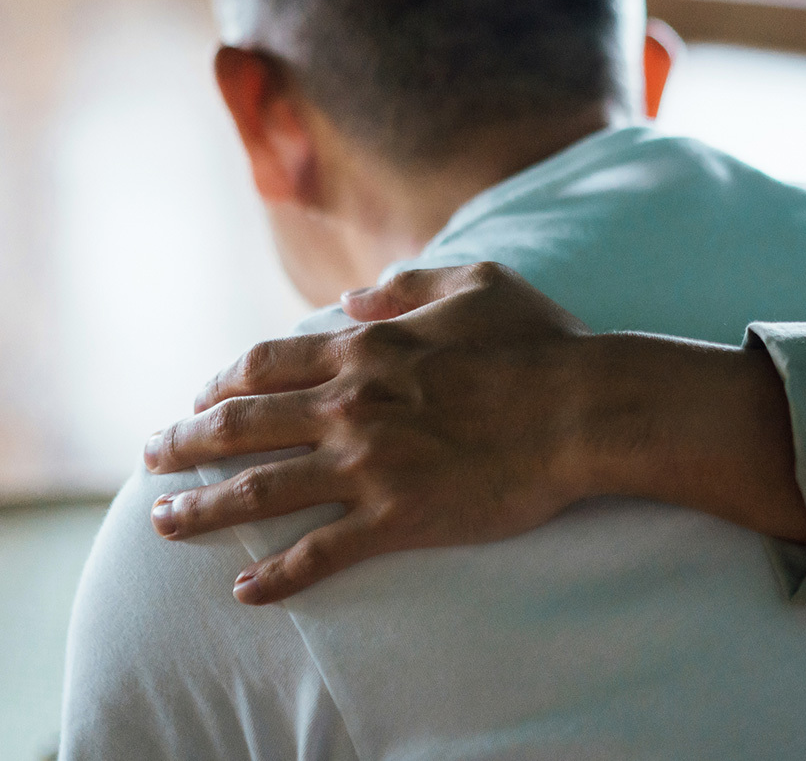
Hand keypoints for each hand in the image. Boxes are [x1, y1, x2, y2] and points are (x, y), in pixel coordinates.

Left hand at [144, 262, 805, 603]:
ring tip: (163, 522)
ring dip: (203, 508)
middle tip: (153, 457)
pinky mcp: (398, 518)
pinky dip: (277, 575)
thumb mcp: (478, 283)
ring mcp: (370, 465)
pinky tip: (246, 591)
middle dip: (186, 441)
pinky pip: (320, 553)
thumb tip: (356, 294)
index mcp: (366, 349)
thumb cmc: (539, 344)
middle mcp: (351, 406)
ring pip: (260, 490)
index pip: (265, 365)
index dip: (222, 382)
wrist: (582, 410)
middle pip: (241, 425)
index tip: (201, 396)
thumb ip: (409, 284)